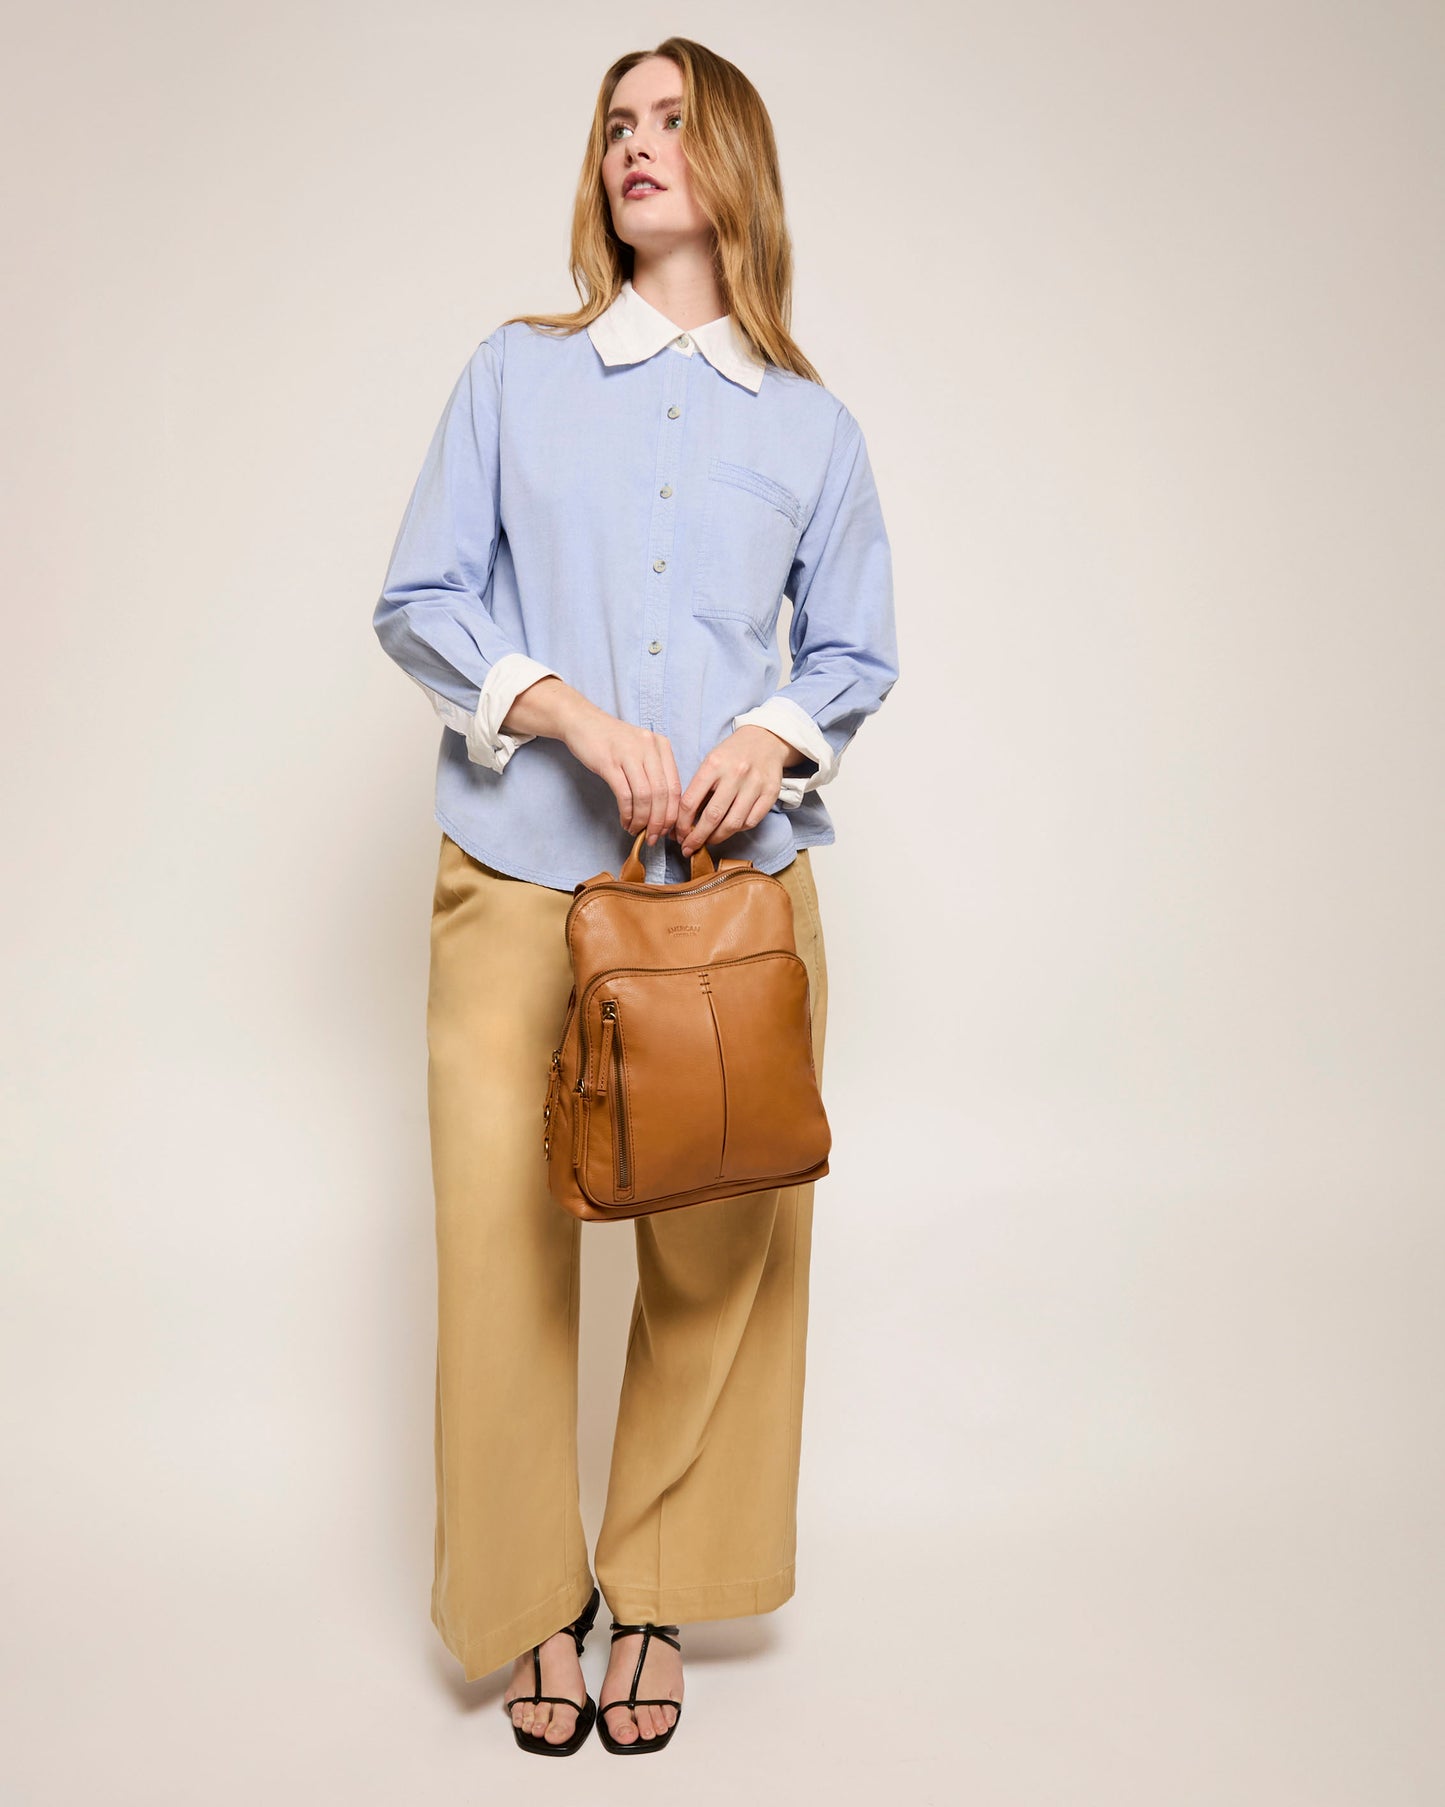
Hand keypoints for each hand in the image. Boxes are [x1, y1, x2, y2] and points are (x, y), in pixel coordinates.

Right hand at [560, 701, 684, 845]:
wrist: (583, 722)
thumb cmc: (613, 741)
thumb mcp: (641, 750)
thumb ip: (655, 773)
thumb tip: (664, 810)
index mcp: (661, 746)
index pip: (675, 786)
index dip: (673, 813)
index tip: (667, 830)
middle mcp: (649, 748)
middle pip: (662, 794)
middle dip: (659, 822)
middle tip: (654, 837)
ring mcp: (629, 754)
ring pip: (645, 797)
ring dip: (642, 820)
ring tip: (637, 831)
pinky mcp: (609, 762)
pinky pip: (624, 795)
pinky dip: (627, 813)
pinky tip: (625, 821)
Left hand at [675, 725, 792, 857]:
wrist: (765, 739)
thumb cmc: (732, 754)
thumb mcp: (710, 762)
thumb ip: (698, 788)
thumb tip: (683, 822)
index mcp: (714, 764)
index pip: (690, 802)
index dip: (681, 824)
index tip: (677, 835)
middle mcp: (735, 774)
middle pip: (712, 817)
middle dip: (697, 838)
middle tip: (688, 848)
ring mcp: (755, 784)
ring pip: (733, 823)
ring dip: (717, 838)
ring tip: (708, 842)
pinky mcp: (771, 793)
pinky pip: (751, 821)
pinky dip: (737, 830)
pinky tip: (728, 830)